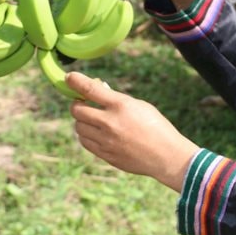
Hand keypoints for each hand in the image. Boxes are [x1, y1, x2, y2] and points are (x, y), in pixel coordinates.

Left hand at [67, 72, 199, 191]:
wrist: (166, 156)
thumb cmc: (156, 127)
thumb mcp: (140, 106)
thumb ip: (117, 100)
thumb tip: (98, 91)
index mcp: (121, 105)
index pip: (90, 89)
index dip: (76, 81)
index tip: (69, 77)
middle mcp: (110, 122)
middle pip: (77, 110)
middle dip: (77, 104)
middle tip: (83, 103)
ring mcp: (106, 140)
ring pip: (79, 127)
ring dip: (82, 120)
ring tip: (93, 119)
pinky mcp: (105, 154)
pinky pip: (85, 142)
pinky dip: (86, 135)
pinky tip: (96, 133)